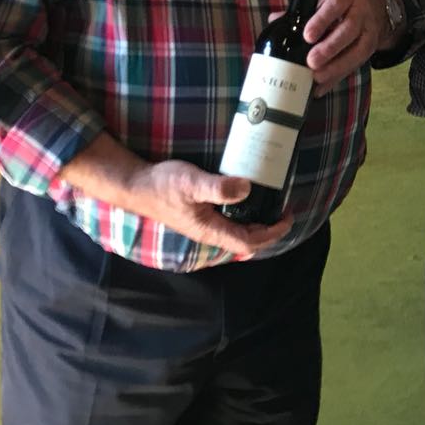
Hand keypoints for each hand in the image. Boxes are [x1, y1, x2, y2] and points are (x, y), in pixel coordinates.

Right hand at [58, 142, 290, 259]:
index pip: (249, 241)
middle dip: (268, 230)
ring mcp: (204, 225)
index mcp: (211, 230)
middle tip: (284, 212)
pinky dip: (243, 216)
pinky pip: (228, 223)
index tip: (287, 217)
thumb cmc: (163, 185)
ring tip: (271, 207)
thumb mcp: (192, 183)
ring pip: (237, 232)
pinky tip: (246, 201)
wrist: (136, 186)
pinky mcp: (199, 216)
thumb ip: (218, 188)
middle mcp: (209, 232)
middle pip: (246, 241)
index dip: (272, 232)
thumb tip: (247, 189)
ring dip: (256, 224)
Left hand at [301, 0, 389, 90]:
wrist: (375, 4)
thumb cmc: (343, 2)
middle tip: (311, 61)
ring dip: (336, 67)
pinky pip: (355, 65)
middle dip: (330, 48)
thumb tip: (274, 19)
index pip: (335, 5)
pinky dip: (337, 78)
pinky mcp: (371, 49)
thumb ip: (303, 10)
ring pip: (357, 50)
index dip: (321, 20)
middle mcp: (360, 13)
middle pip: (348, 30)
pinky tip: (322, 87)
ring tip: (316, 77)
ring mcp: (368, 31)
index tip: (307, 36)